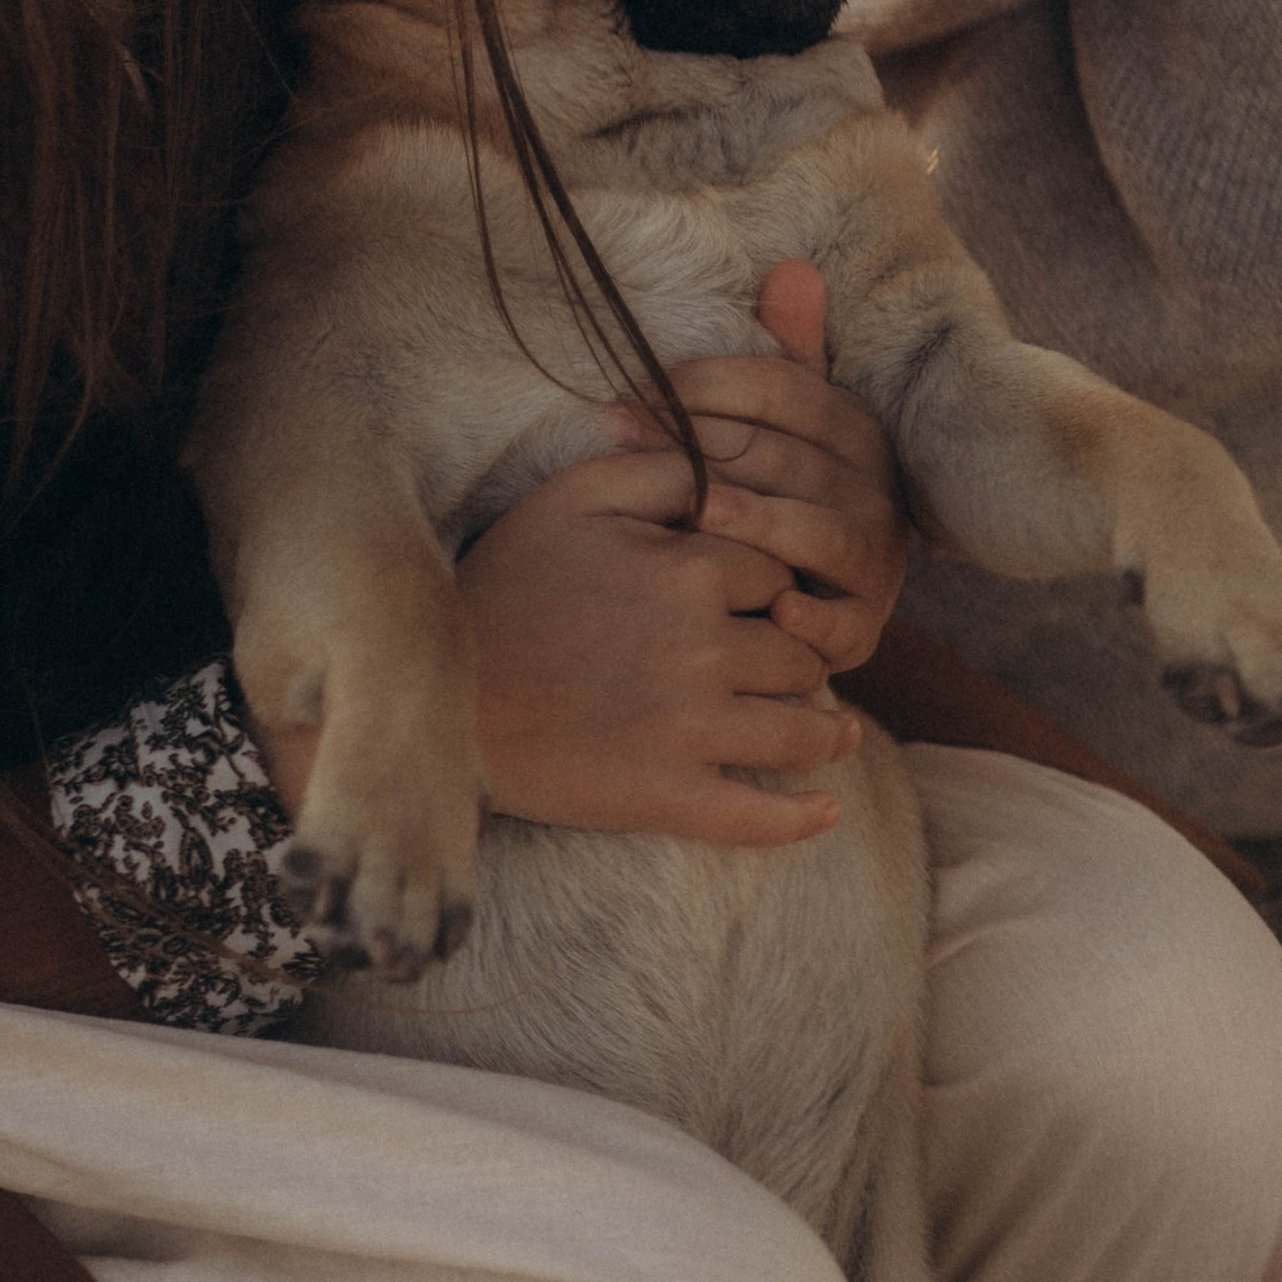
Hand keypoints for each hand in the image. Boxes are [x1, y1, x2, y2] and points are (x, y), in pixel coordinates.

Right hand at [456, 449, 863, 844]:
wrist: (443, 697)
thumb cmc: (505, 583)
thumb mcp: (572, 496)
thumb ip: (658, 466)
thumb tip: (725, 462)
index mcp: (689, 572)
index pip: (777, 578)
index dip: (772, 590)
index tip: (761, 605)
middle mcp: (704, 651)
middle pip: (800, 654)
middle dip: (801, 658)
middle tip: (794, 668)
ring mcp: (690, 731)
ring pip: (802, 730)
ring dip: (827, 730)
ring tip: (837, 731)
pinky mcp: (667, 798)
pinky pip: (759, 817)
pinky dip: (802, 819)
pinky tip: (825, 811)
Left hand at [611, 259, 909, 671]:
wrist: (826, 596)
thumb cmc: (786, 495)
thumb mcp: (788, 422)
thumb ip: (790, 351)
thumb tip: (794, 268)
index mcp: (855, 428)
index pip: (783, 387)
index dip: (709, 381)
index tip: (640, 386)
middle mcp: (874, 491)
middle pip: (785, 456)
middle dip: (703, 445)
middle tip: (626, 438)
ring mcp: (872, 561)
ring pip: (817, 531)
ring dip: (759, 523)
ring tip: (703, 514)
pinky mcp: (863, 627)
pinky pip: (842, 624)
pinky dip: (815, 621)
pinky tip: (777, 611)